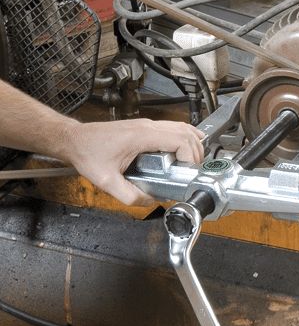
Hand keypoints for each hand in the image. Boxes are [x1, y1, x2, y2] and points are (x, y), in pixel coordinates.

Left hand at [63, 119, 203, 205]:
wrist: (76, 140)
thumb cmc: (89, 153)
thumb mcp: (106, 181)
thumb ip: (129, 196)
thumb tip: (150, 200)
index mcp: (141, 137)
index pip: (179, 139)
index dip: (191, 155)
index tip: (188, 171)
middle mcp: (147, 127)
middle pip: (186, 132)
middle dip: (196, 152)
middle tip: (193, 171)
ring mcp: (148, 124)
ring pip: (182, 127)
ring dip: (193, 143)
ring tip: (194, 162)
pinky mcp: (146, 127)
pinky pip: (174, 127)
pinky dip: (186, 136)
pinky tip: (189, 145)